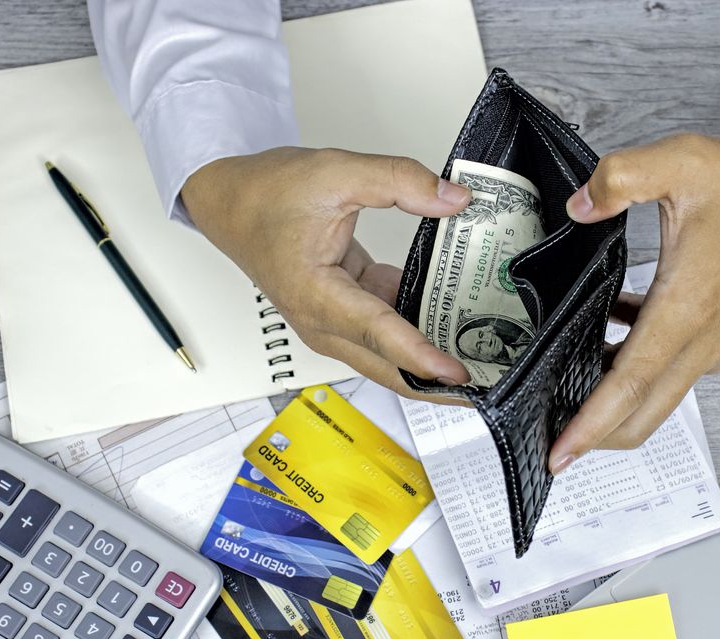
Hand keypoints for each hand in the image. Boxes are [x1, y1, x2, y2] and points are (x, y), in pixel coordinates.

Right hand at [181, 147, 473, 391]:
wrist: (230, 201)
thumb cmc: (264, 196)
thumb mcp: (335, 172)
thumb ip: (399, 181)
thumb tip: (453, 200)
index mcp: (315, 294)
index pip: (377, 333)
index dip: (419, 355)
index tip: (456, 371)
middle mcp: (322, 321)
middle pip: (387, 368)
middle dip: (437, 383)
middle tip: (489, 385)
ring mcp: (333, 323)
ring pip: (389, 357)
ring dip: (431, 364)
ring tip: (484, 362)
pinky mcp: (344, 313)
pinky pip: (388, 332)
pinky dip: (420, 333)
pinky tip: (457, 324)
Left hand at [548, 134, 719, 472]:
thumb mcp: (686, 161)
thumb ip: (621, 177)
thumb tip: (580, 205)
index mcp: (689, 308)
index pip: (631, 384)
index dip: (591, 424)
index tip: (560, 454)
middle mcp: (704, 340)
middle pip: (642, 414)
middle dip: (595, 436)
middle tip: (552, 439)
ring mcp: (716, 347)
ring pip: (656, 397)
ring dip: (615, 401)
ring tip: (568, 384)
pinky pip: (671, 371)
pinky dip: (637, 369)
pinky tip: (611, 333)